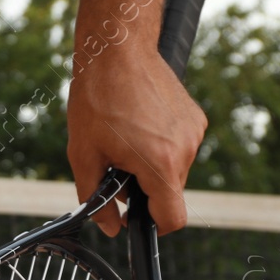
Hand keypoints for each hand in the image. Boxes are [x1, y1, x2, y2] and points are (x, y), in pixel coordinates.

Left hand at [67, 45, 206, 236]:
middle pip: (169, 193)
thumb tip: (111, 228)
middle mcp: (185, 149)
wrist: (117, 50)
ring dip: (150, 167)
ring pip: (173, 171)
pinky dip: (159, 148)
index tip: (134, 219)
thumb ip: (97, 200)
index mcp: (160, 163)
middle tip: (115, 165)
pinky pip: (178, 148)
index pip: (173, 218)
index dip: (152, 227)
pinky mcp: (195, 118)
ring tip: (124, 141)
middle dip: (143, 190)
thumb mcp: (84, 157)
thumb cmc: (96, 101)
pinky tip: (137, 127)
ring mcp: (194, 132)